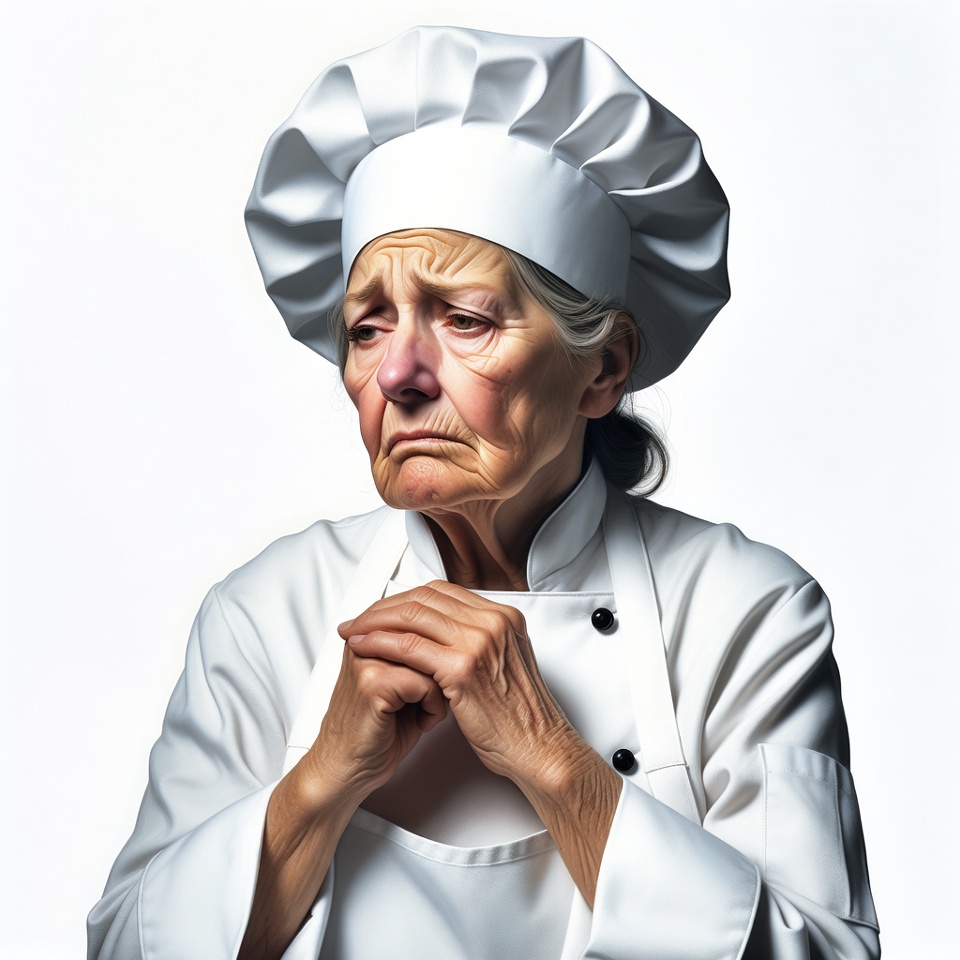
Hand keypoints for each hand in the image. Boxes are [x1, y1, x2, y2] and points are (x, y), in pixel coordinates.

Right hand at [304, 643, 447, 803]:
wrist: (347, 769)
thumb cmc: (379, 731)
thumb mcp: (406, 682)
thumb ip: (423, 654)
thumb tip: (458, 637)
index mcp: (369, 634)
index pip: (422, 619)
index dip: (439, 655)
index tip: (431, 685)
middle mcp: (364, 641)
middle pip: (428, 637)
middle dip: (440, 671)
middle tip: (430, 700)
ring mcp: (366, 660)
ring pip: (431, 659)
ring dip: (439, 691)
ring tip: (424, 712)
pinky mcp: (372, 683)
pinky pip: (426, 683)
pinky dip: (433, 707)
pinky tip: (421, 722)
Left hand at [339, 579, 622, 907]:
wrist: (539, 749)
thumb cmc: (520, 717)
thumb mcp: (504, 663)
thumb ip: (479, 641)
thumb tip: (445, 633)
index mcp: (503, 617)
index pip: (442, 592)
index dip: (406, 598)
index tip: (382, 609)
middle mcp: (493, 622)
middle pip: (425, 598)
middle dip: (385, 607)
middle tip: (359, 619)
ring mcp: (480, 642)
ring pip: (413, 617)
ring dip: (376, 622)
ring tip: (353, 631)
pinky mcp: (464, 668)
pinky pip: (410, 647)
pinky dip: (381, 643)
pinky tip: (364, 647)